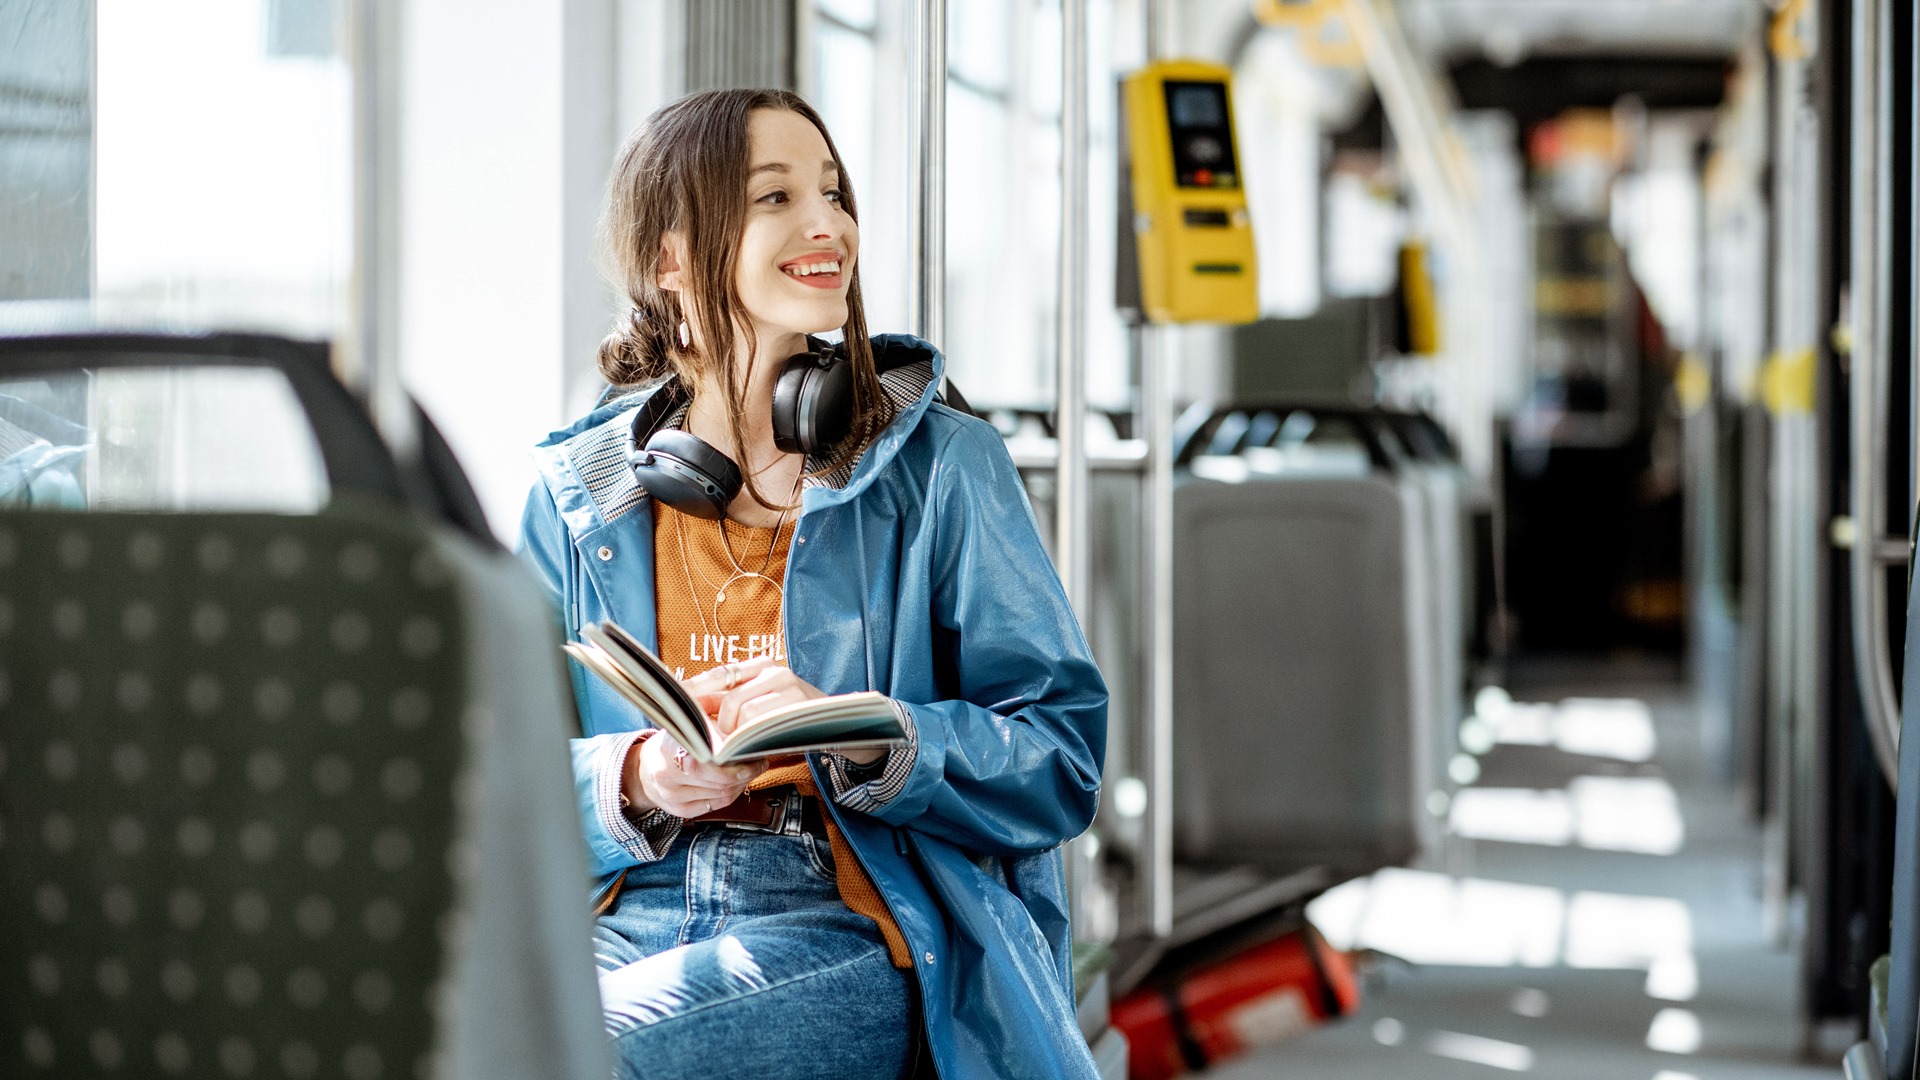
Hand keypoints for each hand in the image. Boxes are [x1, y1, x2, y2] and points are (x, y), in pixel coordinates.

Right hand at [621, 730, 763, 818]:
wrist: (643, 770)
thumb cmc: (671, 743)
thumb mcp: (684, 724)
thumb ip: (708, 720)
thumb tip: (739, 723)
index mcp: (666, 750)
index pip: (704, 761)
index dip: (731, 760)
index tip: (747, 751)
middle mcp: (666, 776)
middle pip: (717, 780)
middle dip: (744, 772)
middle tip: (757, 761)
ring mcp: (672, 797)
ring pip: (721, 794)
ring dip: (741, 782)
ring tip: (749, 769)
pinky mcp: (680, 811)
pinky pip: (716, 805)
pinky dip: (732, 793)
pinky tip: (736, 782)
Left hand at [682, 659, 887, 765]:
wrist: (844, 726)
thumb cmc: (795, 721)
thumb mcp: (764, 707)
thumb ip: (734, 704)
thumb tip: (693, 710)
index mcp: (762, 666)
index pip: (719, 674)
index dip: (694, 689)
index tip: (674, 704)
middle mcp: (774, 670)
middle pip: (727, 698)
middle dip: (718, 725)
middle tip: (718, 743)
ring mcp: (788, 686)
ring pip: (742, 713)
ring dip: (736, 736)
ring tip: (741, 747)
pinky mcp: (797, 705)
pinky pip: (760, 725)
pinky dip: (751, 739)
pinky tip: (753, 747)